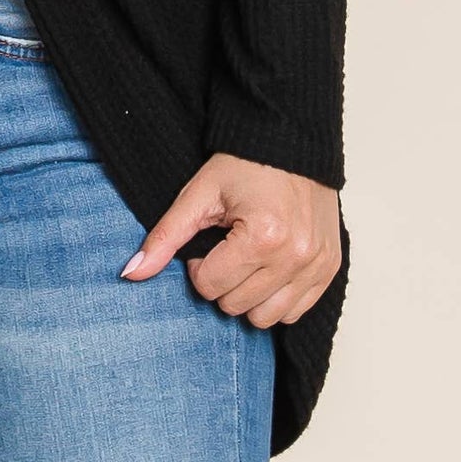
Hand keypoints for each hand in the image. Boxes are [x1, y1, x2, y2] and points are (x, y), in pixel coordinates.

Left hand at [119, 152, 341, 327]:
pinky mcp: (330, 268)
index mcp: (263, 236)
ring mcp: (317, 265)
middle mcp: (296, 256)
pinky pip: (296, 312)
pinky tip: (269, 267)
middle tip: (227, 247)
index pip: (210, 287)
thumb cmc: (245, 164)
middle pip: (236, 306)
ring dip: (249, 295)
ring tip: (248, 258)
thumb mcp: (199, 194)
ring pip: (266, 319)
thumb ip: (165, 236)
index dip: (200, 266)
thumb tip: (130, 274)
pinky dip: (277, 298)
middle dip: (223, 281)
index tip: (209, 240)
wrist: (293, 142)